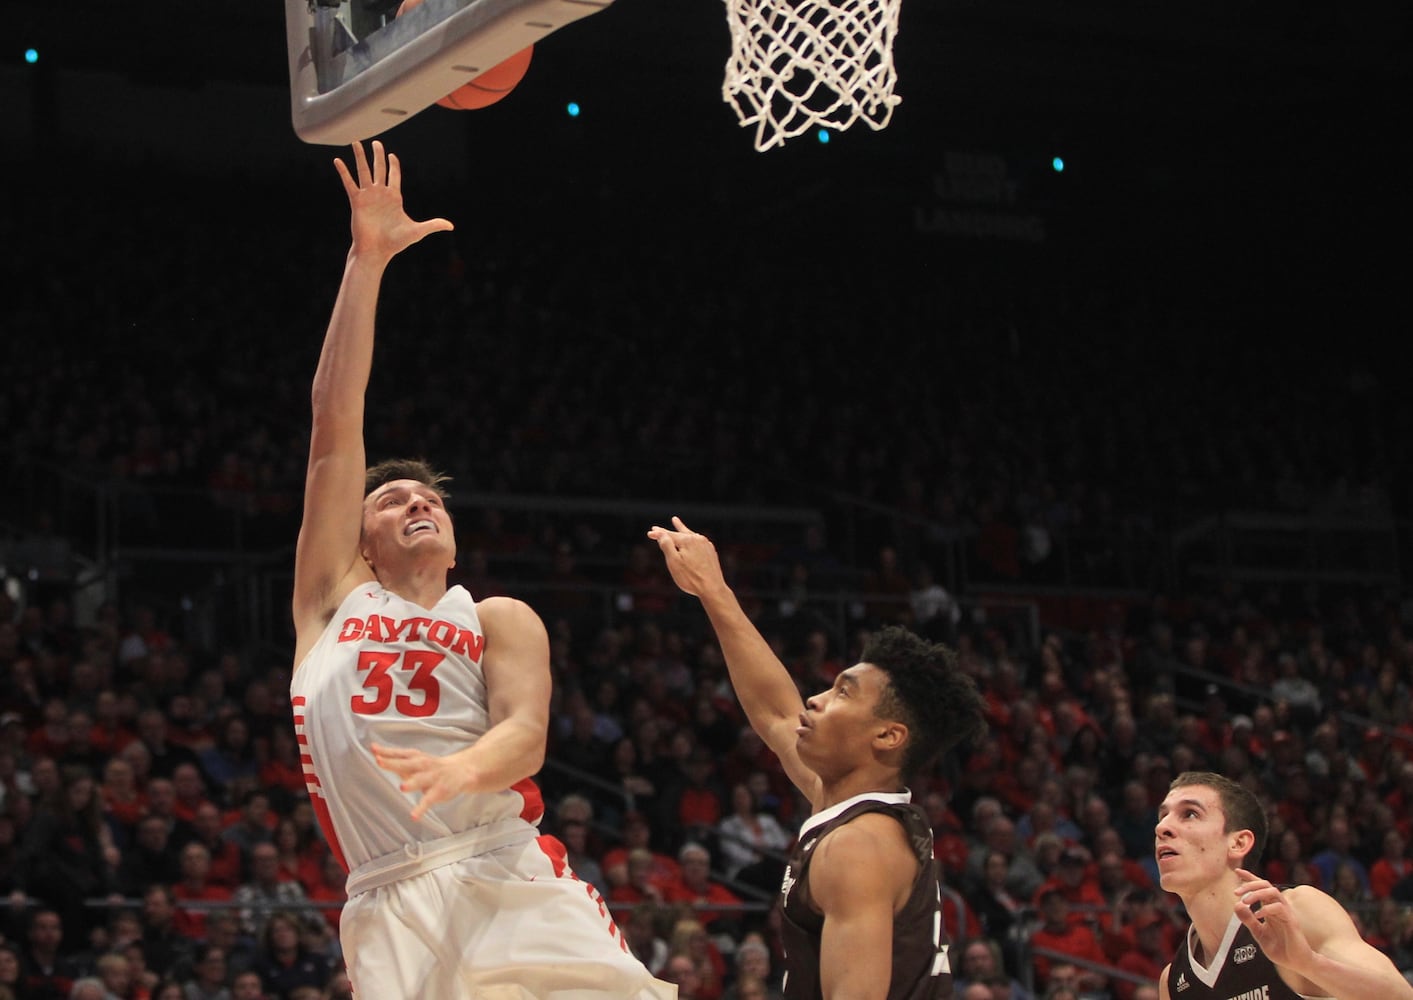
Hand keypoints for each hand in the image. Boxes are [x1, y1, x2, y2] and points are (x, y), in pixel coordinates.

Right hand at [334, 140, 452, 262]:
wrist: (377, 250)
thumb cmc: (395, 242)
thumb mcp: (417, 231)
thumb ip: (433, 225)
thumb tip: (451, 226)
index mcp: (394, 198)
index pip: (394, 176)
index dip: (393, 165)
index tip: (391, 155)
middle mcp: (380, 194)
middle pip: (379, 169)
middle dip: (378, 155)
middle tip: (376, 142)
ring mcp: (368, 196)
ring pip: (364, 171)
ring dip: (360, 157)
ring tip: (355, 142)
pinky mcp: (356, 201)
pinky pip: (349, 183)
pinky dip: (344, 171)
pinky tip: (337, 160)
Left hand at [372, 742, 474, 821]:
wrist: (464, 770)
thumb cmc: (435, 767)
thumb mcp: (418, 761)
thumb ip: (399, 761)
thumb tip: (380, 759)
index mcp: (417, 757)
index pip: (399, 753)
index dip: (386, 751)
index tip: (373, 749)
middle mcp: (424, 765)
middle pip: (407, 763)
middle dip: (394, 763)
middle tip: (379, 761)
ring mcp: (433, 777)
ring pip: (421, 780)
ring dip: (412, 782)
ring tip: (402, 787)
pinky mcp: (440, 791)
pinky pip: (429, 800)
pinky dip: (421, 808)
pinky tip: (414, 816)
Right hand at [647, 516, 726, 597]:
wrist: (712, 588)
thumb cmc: (690, 578)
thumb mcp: (673, 562)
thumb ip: (667, 546)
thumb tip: (661, 534)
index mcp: (687, 540)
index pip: (669, 535)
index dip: (658, 534)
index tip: (649, 533)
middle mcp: (697, 539)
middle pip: (679, 533)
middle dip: (667, 532)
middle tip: (657, 528)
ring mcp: (706, 545)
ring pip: (690, 535)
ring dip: (681, 529)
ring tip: (676, 522)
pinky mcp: (711, 552)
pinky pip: (698, 541)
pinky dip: (692, 537)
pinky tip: (692, 537)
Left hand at [1234, 868, 1314, 969]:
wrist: (1297, 963)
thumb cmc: (1281, 949)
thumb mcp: (1259, 933)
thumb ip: (1248, 920)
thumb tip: (1236, 905)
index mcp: (1270, 908)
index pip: (1261, 887)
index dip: (1250, 877)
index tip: (1237, 871)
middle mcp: (1279, 907)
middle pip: (1266, 885)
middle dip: (1250, 884)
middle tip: (1236, 892)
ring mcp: (1287, 913)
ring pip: (1273, 892)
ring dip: (1257, 893)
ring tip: (1245, 902)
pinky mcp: (1292, 922)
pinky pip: (1280, 908)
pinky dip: (1266, 909)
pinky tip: (1257, 915)